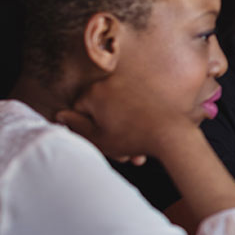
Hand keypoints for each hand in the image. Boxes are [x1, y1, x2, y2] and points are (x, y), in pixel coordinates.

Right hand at [54, 74, 200, 167]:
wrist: (172, 133)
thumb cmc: (134, 137)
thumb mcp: (99, 138)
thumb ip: (77, 126)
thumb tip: (61, 115)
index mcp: (95, 91)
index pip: (80, 109)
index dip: (87, 129)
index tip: (100, 142)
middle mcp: (113, 82)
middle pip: (102, 109)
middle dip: (110, 133)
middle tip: (122, 153)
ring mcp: (132, 82)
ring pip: (120, 111)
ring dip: (125, 131)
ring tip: (136, 152)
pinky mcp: (150, 87)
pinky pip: (136, 105)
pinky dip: (139, 122)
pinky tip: (146, 139)